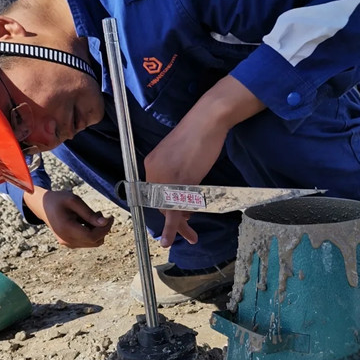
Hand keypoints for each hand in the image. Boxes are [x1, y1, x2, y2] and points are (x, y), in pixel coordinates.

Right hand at [24, 187, 113, 247]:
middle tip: (102, 214)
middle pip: (94, 241)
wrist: (41, 206)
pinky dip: (91, 233)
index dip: (105, 229)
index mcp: (67, 229)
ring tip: (93, 215)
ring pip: (92, 243)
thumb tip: (105, 223)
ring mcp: (67, 243)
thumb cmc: (58, 200)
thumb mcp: (74, 201)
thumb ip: (89, 213)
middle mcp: (66, 240)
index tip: (111, 217)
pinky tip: (88, 221)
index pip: (92, 237)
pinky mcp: (68, 243)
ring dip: (97, 231)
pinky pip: (86, 242)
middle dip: (103, 229)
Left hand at [144, 75, 265, 247]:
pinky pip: (174, 210)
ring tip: (191, 236)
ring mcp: (164, 177)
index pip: (156, 193)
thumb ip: (177, 174)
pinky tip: (170, 240)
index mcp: (150, 163)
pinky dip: (172, 227)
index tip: (182, 214)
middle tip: (188, 229)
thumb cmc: (200, 133)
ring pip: (168, 209)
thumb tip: (182, 195)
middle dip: (175, 219)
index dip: (168, 206)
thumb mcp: (182, 155)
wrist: (208, 119)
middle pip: (161, 203)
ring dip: (178, 225)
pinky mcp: (179, 182)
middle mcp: (153, 171)